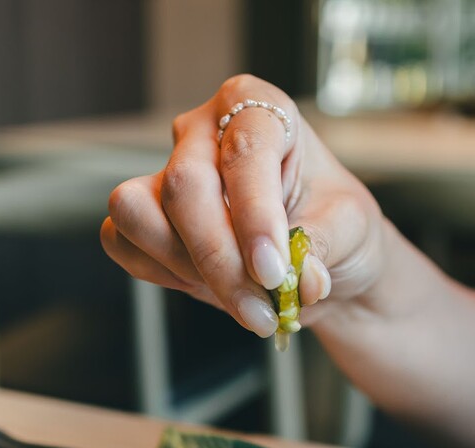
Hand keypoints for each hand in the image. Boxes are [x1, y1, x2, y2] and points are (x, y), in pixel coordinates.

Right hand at [101, 74, 384, 337]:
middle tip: (260, 311)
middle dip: (220, 261)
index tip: (273, 272)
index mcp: (260, 110)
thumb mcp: (352, 230)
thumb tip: (301, 279)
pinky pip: (122, 241)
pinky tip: (206, 289)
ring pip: (138, 212)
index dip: (254, 217)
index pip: (244, 152)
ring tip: (240, 300)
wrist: (315, 263)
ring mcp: (166, 172)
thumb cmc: (334, 228)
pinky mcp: (144, 216)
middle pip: (184, 187)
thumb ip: (325, 247)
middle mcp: (205, 132)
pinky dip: (160, 275)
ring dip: (185, 268)